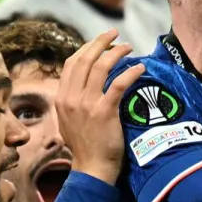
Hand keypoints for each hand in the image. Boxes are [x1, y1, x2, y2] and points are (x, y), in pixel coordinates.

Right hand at [56, 32, 145, 185]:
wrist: (91, 168)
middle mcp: (71, 98)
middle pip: (84, 59)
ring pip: (100, 67)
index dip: (86, 48)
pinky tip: (140, 68)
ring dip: (116, 53)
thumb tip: (82, 86)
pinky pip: (118, 84)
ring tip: (129, 47)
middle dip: (100, 42)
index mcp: (61, 98)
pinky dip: (130, 72)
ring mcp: (86, 104)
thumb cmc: (84, 147)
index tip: (100, 42)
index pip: (71, 64)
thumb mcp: (67, 121)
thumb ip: (72, 102)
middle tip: (114, 33)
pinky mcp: (104, 112)